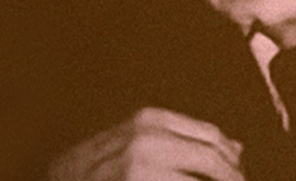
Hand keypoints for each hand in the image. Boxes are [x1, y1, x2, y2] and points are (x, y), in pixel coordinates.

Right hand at [50, 107, 244, 180]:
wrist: (53, 178)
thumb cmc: (95, 166)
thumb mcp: (136, 141)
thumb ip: (181, 139)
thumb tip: (237, 148)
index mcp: (150, 121)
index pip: (212, 137)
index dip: (232, 158)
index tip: (241, 171)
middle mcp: (148, 141)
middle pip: (215, 159)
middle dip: (234, 174)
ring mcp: (142, 169)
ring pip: (205, 178)